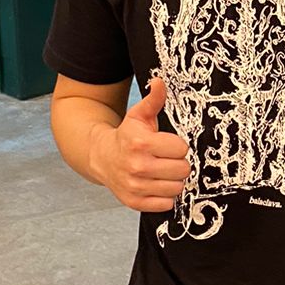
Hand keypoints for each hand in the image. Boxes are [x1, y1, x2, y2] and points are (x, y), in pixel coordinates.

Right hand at [91, 77, 191, 212]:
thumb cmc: (127, 135)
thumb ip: (154, 99)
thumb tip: (159, 80)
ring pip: (177, 187)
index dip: (177, 146)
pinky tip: (155, 184)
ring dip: (172, 180)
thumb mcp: (139, 115)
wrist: (102, 157)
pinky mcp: (135, 202)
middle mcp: (137, 166)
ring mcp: (135, 186)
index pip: (181, 149)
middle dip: (177, 163)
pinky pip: (166, 204)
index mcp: (141, 143)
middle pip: (182, 169)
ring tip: (161, 171)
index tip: (167, 145)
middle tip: (165, 159)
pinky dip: (164, 196)